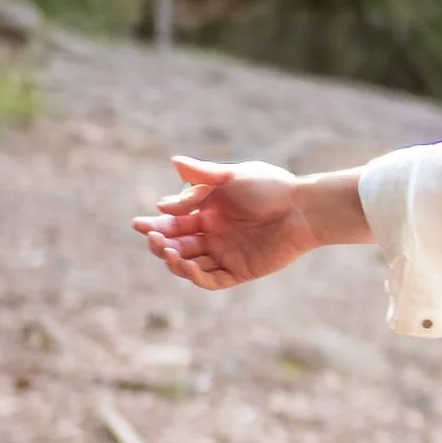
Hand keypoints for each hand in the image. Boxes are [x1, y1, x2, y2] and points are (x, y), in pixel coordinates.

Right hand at [131, 155, 368, 291]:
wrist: (302, 207)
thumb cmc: (270, 186)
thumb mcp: (233, 176)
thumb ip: (204, 174)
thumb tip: (174, 163)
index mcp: (207, 212)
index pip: (173, 223)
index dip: (154, 225)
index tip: (138, 223)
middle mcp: (213, 235)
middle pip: (176, 244)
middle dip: (159, 242)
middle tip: (152, 237)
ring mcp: (225, 254)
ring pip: (189, 264)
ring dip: (174, 260)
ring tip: (168, 249)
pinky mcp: (240, 271)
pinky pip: (211, 279)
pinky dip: (195, 276)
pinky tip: (185, 266)